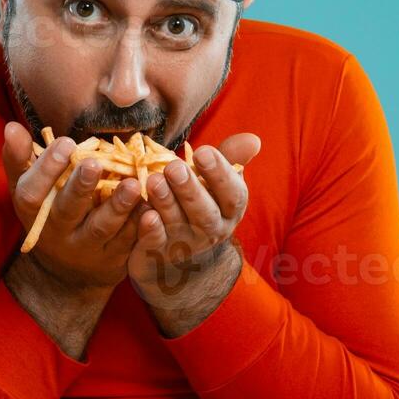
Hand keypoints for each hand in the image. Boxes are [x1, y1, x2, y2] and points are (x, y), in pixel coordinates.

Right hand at [2, 122, 142, 290]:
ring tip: (133, 184)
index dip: (46, 169)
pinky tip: (152, 206)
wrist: (69, 274)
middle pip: (67, 211)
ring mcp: (86, 250)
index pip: (32, 193)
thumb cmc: (49, 215)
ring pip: (101, 228)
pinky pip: (128, 242)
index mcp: (34, 212)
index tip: (65, 143)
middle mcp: (57, 234)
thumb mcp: (29, 191)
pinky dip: (141, 225)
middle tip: (94, 164)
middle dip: (80, 188)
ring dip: (118, 207)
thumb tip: (12, 127)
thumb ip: (20, 159)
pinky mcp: (113, 260)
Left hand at [127, 133, 260, 305]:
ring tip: (153, 180)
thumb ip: (231, 160)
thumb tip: (253, 140)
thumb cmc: (201, 206)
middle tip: (174, 167)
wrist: (183, 258)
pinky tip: (145, 213)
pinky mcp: (159, 251)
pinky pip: (156, 242)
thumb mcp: (218, 184)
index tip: (203, 151)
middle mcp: (211, 230)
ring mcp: (185, 244)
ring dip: (166, 202)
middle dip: (190, 189)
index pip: (233, 195)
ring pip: (177, 224)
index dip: (220, 174)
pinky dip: (151, 229)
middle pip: (205, 213)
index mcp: (230, 210)